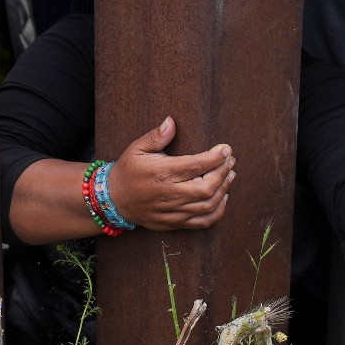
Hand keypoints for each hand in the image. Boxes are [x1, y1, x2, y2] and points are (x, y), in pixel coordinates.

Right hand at [107, 116, 235, 229]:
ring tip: (230, 176)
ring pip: (207, 205)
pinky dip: (217, 211)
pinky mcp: (174, 223)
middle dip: (223, 173)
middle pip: (207, 188)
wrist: (114, 200)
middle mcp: (170, 194)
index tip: (226, 149)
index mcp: (163, 173)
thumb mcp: (137, 148)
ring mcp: (173, 211)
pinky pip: (202, 222)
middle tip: (230, 161)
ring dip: (224, 190)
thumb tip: (171, 121)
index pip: (197, 165)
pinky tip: (223, 198)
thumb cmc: (128, 170)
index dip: (216, 157)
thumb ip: (157, 136)